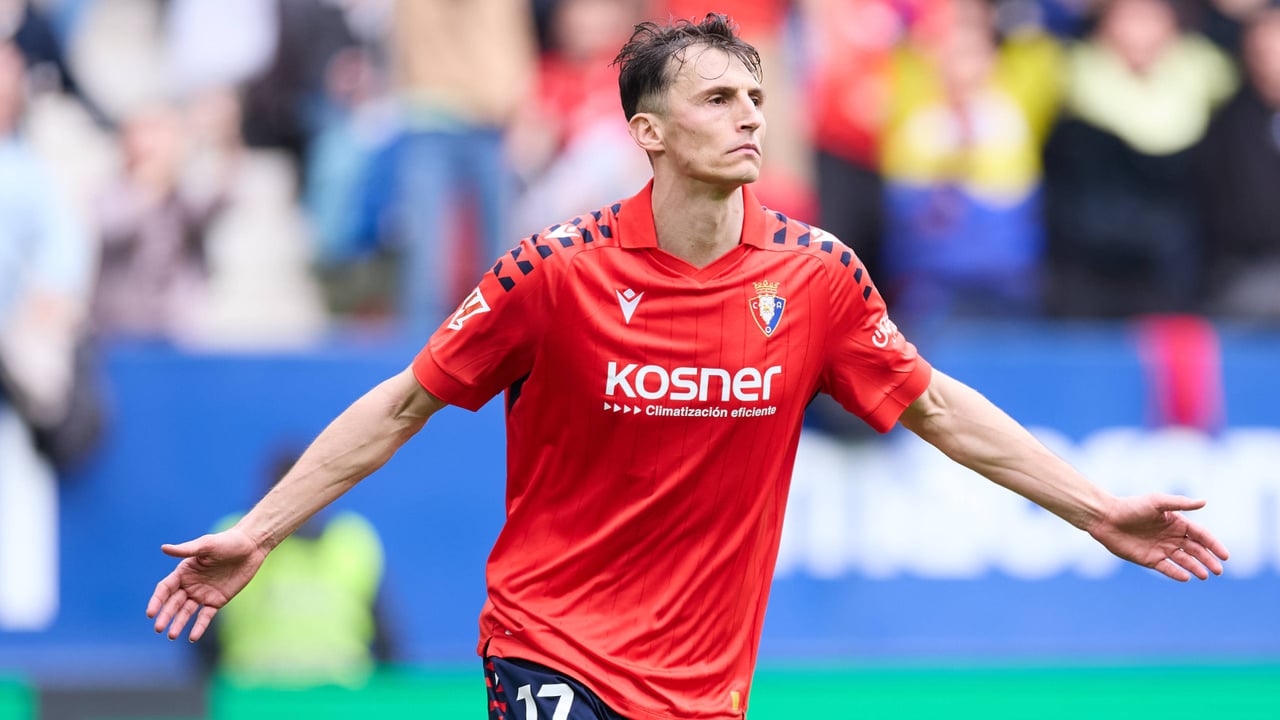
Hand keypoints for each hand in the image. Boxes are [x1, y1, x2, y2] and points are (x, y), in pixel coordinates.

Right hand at [146, 527, 267, 640]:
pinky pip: (205, 616)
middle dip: (165, 615)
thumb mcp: (206, 545)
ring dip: (178, 624)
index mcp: (183, 572)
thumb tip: (163, 548)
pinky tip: (192, 637)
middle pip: (173, 603)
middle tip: (158, 628)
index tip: (151, 613)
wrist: (251, 547)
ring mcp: (203, 594)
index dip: (157, 600)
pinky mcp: (217, 601)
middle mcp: (190, 585)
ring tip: (171, 635)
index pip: (165, 589)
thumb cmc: (227, 542)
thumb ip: (186, 550)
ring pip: (186, 612)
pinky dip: (199, 627)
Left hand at [1088, 494, 1228, 580]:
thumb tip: (1204, 502)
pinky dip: (1176, 573)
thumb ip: (1180, 503)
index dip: (1213, 545)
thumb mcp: (1157, 502)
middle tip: (1218, 570)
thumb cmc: (1131, 507)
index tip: (1225, 555)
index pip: (1201, 535)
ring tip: (1205, 575)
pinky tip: (1186, 577)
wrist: (1106, 518)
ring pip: (1183, 560)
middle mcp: (1171, 537)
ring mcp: (1161, 549)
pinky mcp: (1149, 559)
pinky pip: (1166, 568)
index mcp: (1176, 523)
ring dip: (1195, 567)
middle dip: (1208, 559)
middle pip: (1195, 550)